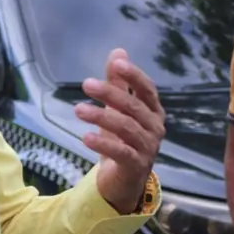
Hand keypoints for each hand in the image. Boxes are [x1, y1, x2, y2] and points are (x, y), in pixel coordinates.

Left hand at [75, 48, 165, 212]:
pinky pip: (121, 152)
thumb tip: (118, 51)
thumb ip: (119, 83)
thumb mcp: (117, 110)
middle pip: (134, 107)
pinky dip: (103, 143)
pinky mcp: (136, 166)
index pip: (148, 89)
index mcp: (153, 111)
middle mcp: (155, 128)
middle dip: (111, 93)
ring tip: (78, 109)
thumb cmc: (122, 141)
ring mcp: (148, 148)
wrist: (123, 182)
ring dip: (101, 116)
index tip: (116, 63)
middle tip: (86, 84)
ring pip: (126, 128)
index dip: (134, 76)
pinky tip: (85, 136)